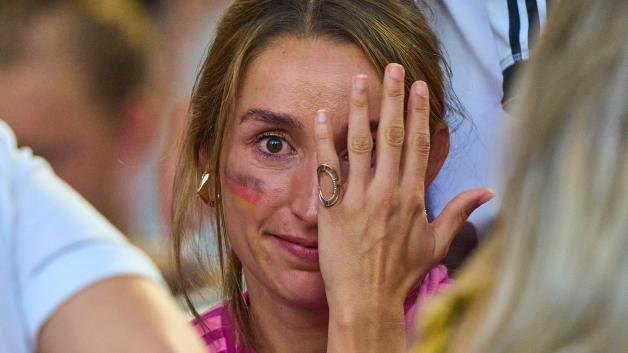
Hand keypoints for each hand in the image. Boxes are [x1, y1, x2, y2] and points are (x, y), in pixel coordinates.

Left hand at [316, 63, 492, 351]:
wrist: (367, 300)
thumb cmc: (400, 274)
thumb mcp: (436, 244)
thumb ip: (458, 213)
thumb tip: (488, 192)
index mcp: (412, 198)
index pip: (417, 146)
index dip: (419, 114)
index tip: (420, 88)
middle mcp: (386, 192)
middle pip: (391, 136)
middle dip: (393, 99)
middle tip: (394, 68)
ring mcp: (358, 199)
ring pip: (360, 144)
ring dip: (360, 109)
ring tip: (360, 80)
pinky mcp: (332, 208)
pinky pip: (328, 168)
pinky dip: (325, 140)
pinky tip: (323, 115)